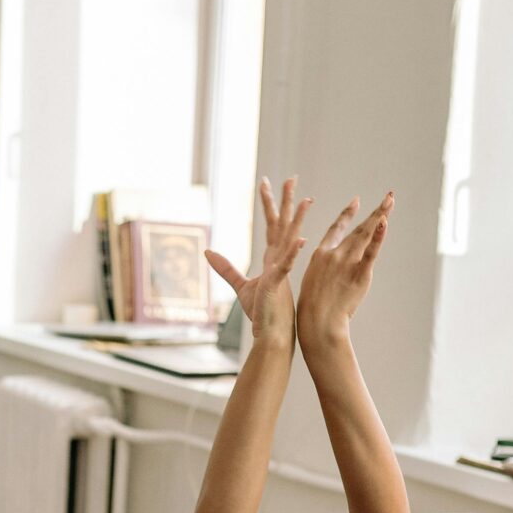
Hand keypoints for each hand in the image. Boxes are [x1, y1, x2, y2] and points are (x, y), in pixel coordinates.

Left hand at [205, 178, 310, 345]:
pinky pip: (287, 265)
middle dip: (286, 202)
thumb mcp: (240, 285)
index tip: (267, 184)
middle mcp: (280, 260)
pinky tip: (300, 239)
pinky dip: (293, 253)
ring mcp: (281, 270)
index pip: (272, 226)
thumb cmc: (261, 312)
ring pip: (290, 240)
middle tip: (291, 178)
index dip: (270, 204)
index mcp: (273, 259)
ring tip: (305, 200)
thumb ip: (225, 267)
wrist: (271, 334)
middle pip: (283, 225)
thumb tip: (208, 251)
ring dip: (297, 220)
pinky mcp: (277, 284)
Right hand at [297, 191, 392, 349]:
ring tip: (391, 201)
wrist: (318, 322)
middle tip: (388, 197)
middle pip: (358, 228)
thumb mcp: (312, 280)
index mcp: (320, 254)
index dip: (347, 214)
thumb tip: (329, 265)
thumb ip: (323, 268)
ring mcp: (347, 262)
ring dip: (380, 215)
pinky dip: (379, 236)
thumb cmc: (312, 308)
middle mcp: (334, 253)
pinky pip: (372, 252)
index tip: (356, 201)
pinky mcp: (359, 273)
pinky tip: (385, 222)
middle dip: (374, 211)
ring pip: (367, 234)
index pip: (337, 228)